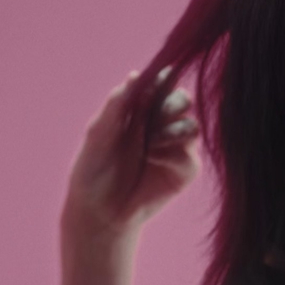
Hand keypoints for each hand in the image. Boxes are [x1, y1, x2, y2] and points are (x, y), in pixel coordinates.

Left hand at [62, 68, 200, 249]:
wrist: (98, 210)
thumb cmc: (92, 169)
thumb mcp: (97, 133)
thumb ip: (116, 106)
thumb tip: (134, 75)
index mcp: (141, 109)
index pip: (162, 83)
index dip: (165, 78)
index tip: (157, 81)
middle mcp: (161, 124)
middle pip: (184, 99)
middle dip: (173, 103)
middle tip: (156, 114)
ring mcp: (175, 147)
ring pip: (192, 126)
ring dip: (173, 130)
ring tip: (150, 144)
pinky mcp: (184, 171)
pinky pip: (190, 156)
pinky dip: (172, 155)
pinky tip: (153, 160)